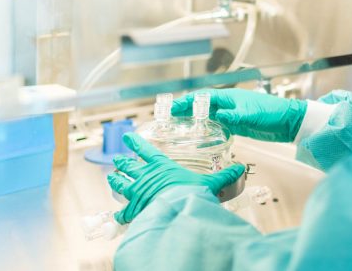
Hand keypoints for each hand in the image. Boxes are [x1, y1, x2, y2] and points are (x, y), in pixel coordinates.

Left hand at [107, 133, 244, 224]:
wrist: (178, 210)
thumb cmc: (191, 193)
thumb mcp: (209, 183)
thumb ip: (223, 176)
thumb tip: (240, 169)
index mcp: (161, 166)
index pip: (145, 150)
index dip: (135, 142)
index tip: (127, 136)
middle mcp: (146, 176)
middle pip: (129, 166)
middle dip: (122, 162)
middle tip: (117, 159)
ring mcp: (137, 192)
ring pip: (121, 184)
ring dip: (116, 180)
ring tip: (111, 177)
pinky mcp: (133, 209)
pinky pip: (123, 212)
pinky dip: (120, 214)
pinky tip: (118, 216)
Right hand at [171, 89, 306, 141]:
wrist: (290, 122)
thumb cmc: (273, 113)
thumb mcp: (253, 115)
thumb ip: (236, 116)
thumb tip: (219, 116)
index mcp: (230, 97)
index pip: (203, 98)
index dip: (187, 102)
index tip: (173, 107)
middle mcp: (229, 104)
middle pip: (202, 106)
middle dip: (186, 111)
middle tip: (169, 118)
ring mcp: (233, 115)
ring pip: (209, 116)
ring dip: (195, 121)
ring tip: (179, 128)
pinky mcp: (238, 125)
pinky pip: (218, 126)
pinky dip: (208, 129)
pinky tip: (200, 136)